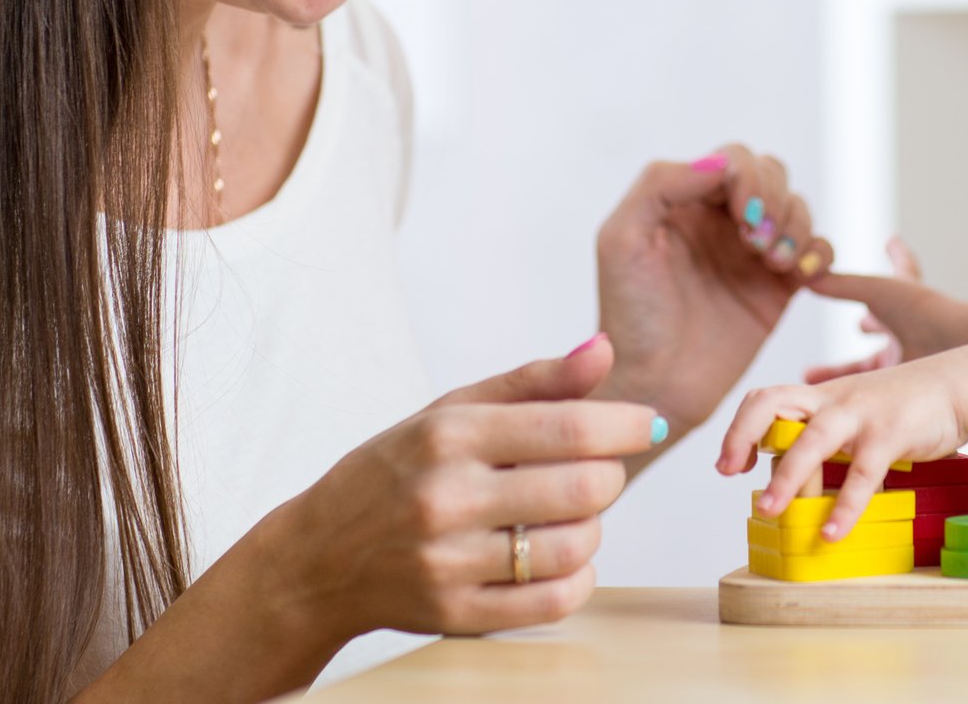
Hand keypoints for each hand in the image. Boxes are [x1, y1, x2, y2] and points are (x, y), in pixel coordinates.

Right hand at [270, 335, 659, 640]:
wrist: (317, 557)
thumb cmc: (396, 471)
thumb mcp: (451, 411)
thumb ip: (534, 381)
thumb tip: (604, 350)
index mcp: (449, 435)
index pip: (568, 427)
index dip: (627, 424)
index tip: (650, 423)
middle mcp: (446, 497)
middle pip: (583, 488)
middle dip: (608, 476)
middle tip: (595, 471)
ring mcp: (448, 562)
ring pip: (575, 546)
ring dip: (593, 528)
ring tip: (570, 515)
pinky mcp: (455, 615)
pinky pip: (554, 601)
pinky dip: (577, 577)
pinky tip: (561, 558)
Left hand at [592, 145, 832, 437]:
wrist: (656, 386)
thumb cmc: (630, 316)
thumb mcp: (623, 238)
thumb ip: (661, 185)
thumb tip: (721, 163)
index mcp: (684, 202)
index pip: (733, 161)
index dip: (748, 179)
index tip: (741, 217)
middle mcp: (720, 220)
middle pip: (772, 175)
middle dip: (775, 202)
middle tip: (756, 245)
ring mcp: (752, 253)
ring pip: (798, 208)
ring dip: (795, 227)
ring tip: (772, 264)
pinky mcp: (779, 287)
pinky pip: (818, 250)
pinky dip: (819, 253)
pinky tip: (799, 275)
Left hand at [714, 353, 967, 545]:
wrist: (957, 384)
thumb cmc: (904, 403)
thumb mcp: (857, 408)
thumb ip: (827, 429)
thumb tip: (797, 469)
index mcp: (822, 395)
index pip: (766, 398)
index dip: (741, 427)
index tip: (730, 463)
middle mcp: (834, 399)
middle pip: (772, 404)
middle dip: (741, 436)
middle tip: (727, 473)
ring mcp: (861, 414)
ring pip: (811, 440)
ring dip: (785, 477)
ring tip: (768, 509)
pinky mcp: (891, 434)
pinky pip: (862, 474)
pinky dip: (845, 507)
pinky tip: (833, 533)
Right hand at [802, 236, 965, 380]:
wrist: (951, 348)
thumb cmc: (920, 310)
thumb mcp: (875, 290)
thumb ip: (842, 286)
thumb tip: (809, 277)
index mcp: (905, 300)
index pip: (900, 273)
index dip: (897, 257)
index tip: (894, 242)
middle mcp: (909, 328)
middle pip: (885, 325)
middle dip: (870, 324)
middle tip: (861, 324)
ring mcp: (908, 358)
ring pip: (872, 363)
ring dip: (844, 368)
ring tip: (812, 374)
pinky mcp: (902, 387)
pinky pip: (870, 388)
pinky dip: (847, 390)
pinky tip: (830, 397)